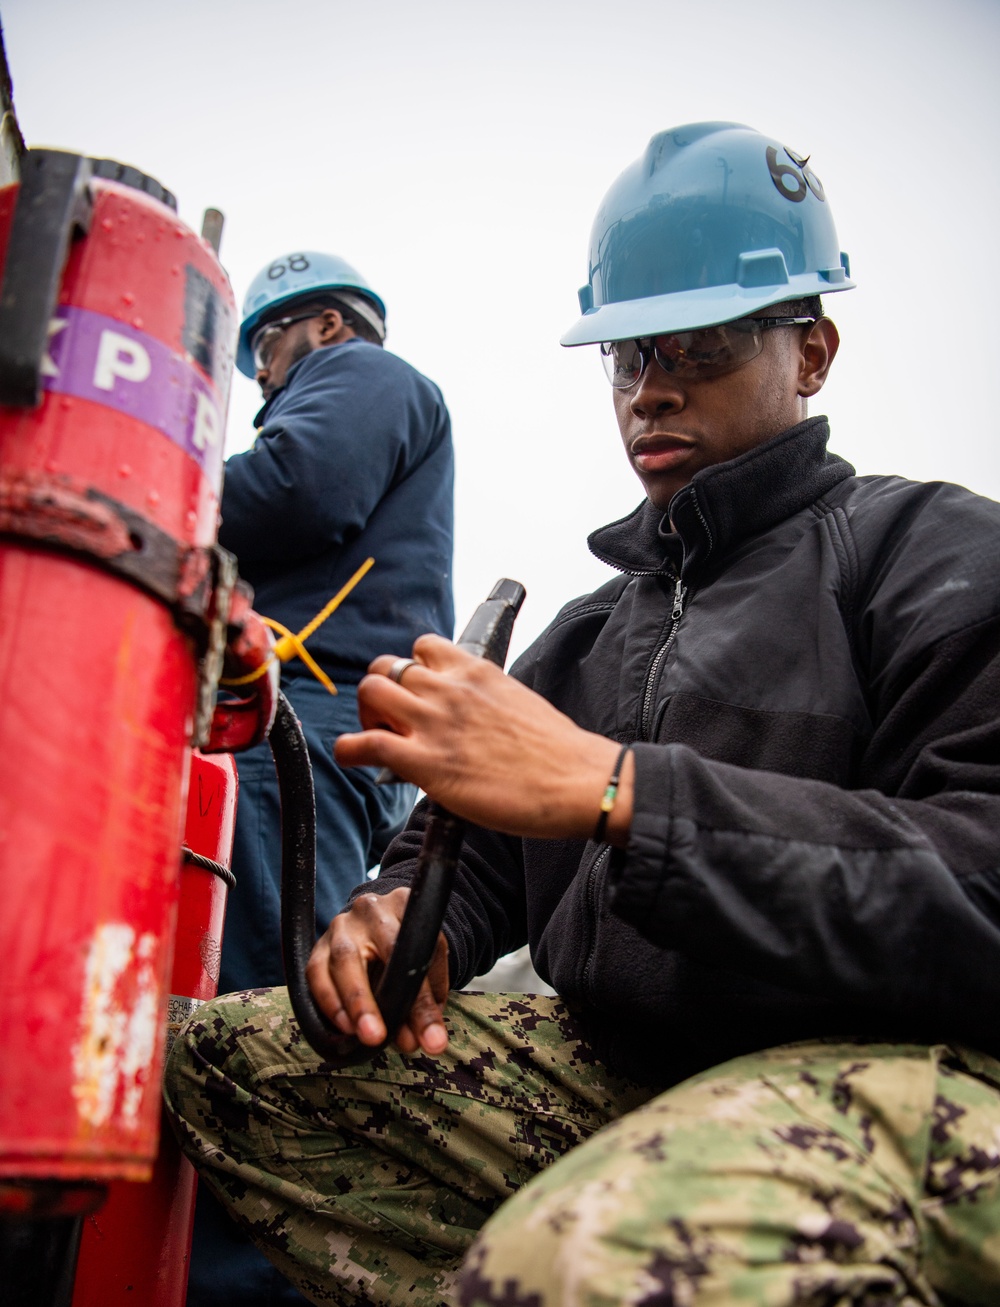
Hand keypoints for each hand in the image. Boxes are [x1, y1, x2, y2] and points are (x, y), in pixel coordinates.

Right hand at [305, 887, 449, 1055]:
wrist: (379, 924)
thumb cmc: (407, 947)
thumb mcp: (428, 962)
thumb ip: (426, 1000)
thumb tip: (422, 1039)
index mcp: (405, 905)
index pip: (417, 953)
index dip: (423, 1000)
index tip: (432, 1038)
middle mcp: (372, 910)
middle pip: (377, 951)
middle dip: (382, 998)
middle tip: (382, 1038)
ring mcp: (341, 925)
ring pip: (343, 961)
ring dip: (353, 1004)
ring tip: (366, 1038)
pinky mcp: (319, 945)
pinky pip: (316, 973)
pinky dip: (329, 1002)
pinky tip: (345, 1026)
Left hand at [334, 634, 633, 842]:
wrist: (576, 780)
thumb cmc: (557, 752)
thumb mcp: (518, 702)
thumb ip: (485, 699)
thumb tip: (471, 717)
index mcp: (477, 670)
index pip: (424, 647)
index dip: (411, 670)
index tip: (416, 694)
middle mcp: (450, 688)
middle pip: (387, 666)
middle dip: (382, 691)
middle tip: (393, 721)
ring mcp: (435, 722)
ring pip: (372, 691)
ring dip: (367, 714)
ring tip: (379, 738)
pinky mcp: (426, 762)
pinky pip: (365, 744)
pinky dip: (349, 750)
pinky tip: (354, 759)